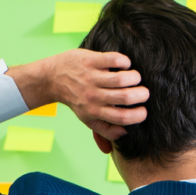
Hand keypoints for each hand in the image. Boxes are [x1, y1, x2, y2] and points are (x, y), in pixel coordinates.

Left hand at [7, 49, 148, 142]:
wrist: (52, 79)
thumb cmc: (75, 99)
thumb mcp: (87, 118)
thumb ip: (105, 130)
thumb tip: (125, 135)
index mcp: (94, 112)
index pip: (123, 117)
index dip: (139, 115)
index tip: (143, 111)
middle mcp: (93, 96)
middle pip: (126, 97)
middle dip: (142, 94)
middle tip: (144, 92)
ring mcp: (91, 77)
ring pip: (122, 78)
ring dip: (135, 77)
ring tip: (135, 78)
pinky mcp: (91, 60)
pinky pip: (115, 59)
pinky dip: (125, 61)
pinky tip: (124, 64)